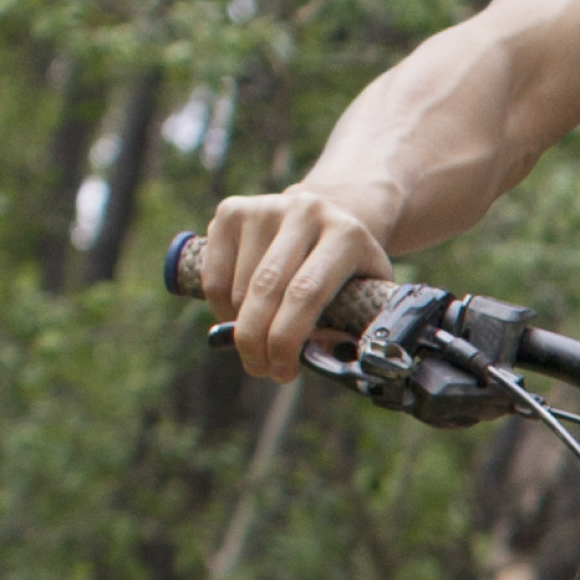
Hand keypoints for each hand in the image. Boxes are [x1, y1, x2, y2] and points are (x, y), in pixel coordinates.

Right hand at [193, 186, 397, 381]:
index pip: (307, 292)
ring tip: (258, 341)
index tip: (281, 372)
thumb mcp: (365, 293)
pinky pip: (214, 275)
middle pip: (266, 288)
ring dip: (241, 326)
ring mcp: (265, 208)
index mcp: (347, 236)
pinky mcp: (232, 210)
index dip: (287, 338)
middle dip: (256, 339)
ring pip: (237, 287)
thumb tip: (320, 358)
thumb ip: (350, 326)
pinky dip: (220, 307)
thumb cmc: (348, 268)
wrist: (330, 213)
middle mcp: (306, 213)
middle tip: (259, 369)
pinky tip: (238, 317)